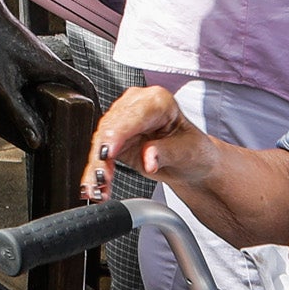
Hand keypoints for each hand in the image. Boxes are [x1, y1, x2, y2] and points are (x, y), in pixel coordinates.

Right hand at [84, 84, 214, 199]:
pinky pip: (99, 155)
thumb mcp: (187, 151)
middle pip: (111, 127)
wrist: (193, 163)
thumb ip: (165, 152)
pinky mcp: (115, 139)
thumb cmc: (194, 150)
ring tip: (98, 188)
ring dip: (96, 167)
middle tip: (101, 177)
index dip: (117, 133)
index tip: (107, 152)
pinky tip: (94, 186)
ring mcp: (124, 122)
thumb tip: (148, 157)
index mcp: (158, 101)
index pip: (132, 115)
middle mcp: (136, 106)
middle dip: (102, 154)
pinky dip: (95, 172)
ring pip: (100, 142)